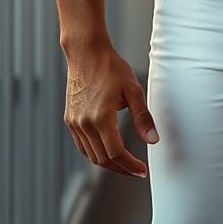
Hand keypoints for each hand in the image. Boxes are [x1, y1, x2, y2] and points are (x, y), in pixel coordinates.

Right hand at [63, 41, 159, 178]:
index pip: (116, 153)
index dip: (130, 165)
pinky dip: (94, 153)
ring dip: (108, 163)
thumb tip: (152, 140)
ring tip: (124, 163)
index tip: (142, 170)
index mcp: (101, 117)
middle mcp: (85, 124)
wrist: (86, 53)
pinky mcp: (70, 120)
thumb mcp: (133, 89)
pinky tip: (106, 150)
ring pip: (91, 156)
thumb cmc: (111, 67)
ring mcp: (75, 123)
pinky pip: (82, 146)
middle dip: (121, 168)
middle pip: (103, 159)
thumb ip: (143, 117)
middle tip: (136, 170)